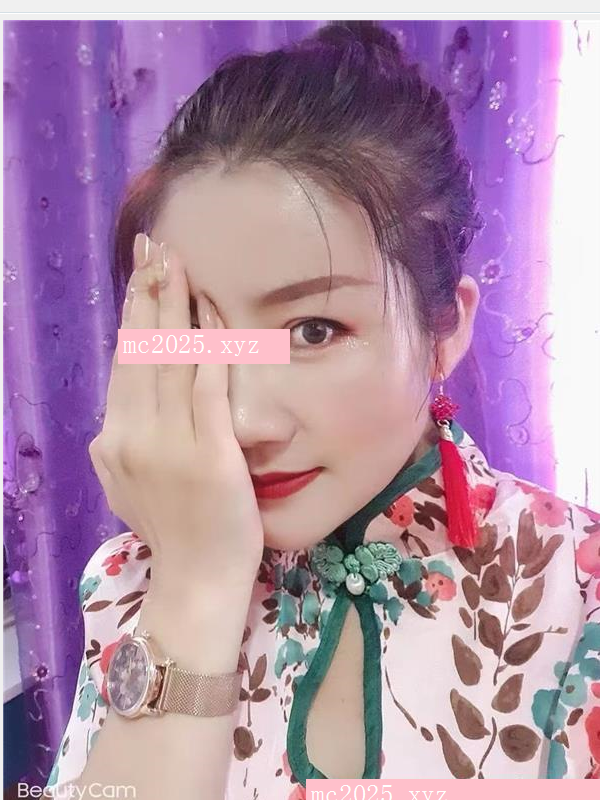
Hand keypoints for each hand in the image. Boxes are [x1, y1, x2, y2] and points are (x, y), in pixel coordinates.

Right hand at [88, 233, 264, 593]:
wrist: (194, 583)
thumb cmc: (174, 533)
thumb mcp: (132, 483)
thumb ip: (130, 439)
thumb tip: (131, 401)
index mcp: (114, 440)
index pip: (125, 364)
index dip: (134, 316)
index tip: (140, 276)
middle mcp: (132, 435)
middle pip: (142, 351)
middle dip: (149, 295)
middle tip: (157, 249)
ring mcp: (169, 444)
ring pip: (171, 362)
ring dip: (176, 308)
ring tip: (178, 266)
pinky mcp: (210, 455)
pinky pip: (209, 390)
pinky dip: (211, 348)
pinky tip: (214, 316)